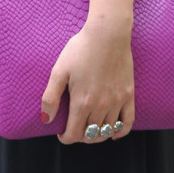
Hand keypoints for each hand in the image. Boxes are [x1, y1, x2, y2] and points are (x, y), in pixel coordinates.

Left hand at [40, 21, 134, 143]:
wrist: (107, 34)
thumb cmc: (80, 49)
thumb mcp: (59, 71)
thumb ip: (50, 97)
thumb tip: (45, 119)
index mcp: (82, 102)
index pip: (74, 135)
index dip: (66, 138)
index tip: (62, 134)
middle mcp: (100, 106)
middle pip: (90, 136)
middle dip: (79, 137)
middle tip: (74, 129)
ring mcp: (116, 101)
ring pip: (107, 131)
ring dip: (96, 136)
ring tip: (89, 129)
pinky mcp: (128, 95)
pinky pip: (127, 122)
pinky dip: (120, 131)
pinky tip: (113, 133)